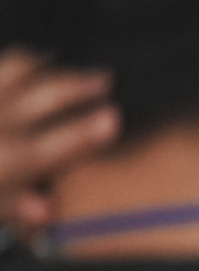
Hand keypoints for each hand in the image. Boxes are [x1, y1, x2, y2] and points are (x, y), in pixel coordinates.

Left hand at [0, 51, 117, 233]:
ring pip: (19, 67)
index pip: (65, 141)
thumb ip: (14, 208)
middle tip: (102, 79)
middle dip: (81, 84)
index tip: (114, 118)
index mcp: (11, 159)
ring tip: (57, 61)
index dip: (92, 130)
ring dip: (44, 63)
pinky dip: (11, 62)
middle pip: (52, 93)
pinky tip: (17, 63)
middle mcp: (0, 121)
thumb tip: (47, 209)